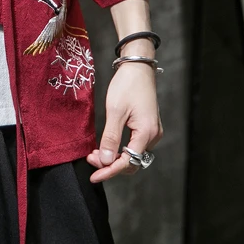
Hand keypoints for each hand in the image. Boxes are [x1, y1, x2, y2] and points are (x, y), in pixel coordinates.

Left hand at [86, 61, 162, 182]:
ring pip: (133, 155)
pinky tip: (107, 145)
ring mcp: (152, 131)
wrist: (138, 67)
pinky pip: (135, 146)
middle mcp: (153, 135)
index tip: (93, 176)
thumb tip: (105, 161)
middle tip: (90, 159)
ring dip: (115, 157)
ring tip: (95, 153)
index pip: (128, 162)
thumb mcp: (115, 111)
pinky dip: (121, 149)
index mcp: (146, 132)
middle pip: (132, 162)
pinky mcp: (148, 127)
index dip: (109, 171)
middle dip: (110, 164)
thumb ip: (110, 137)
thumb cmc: (127, 85)